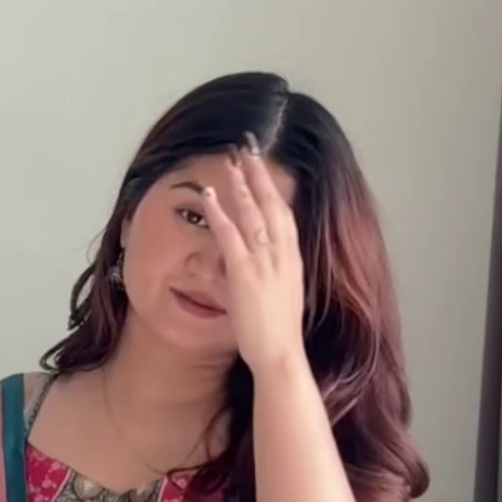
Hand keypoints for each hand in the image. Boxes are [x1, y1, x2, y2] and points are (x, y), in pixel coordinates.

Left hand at [199, 142, 305, 378]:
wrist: (281, 354)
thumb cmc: (277, 334)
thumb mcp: (275, 300)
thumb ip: (258, 280)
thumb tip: (238, 272)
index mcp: (292, 259)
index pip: (284, 215)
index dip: (274, 190)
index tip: (265, 170)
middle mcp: (282, 254)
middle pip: (271, 203)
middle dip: (259, 173)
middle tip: (248, 147)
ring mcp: (264, 261)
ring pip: (252, 212)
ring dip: (240, 183)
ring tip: (231, 159)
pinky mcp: (245, 271)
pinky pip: (230, 234)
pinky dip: (219, 212)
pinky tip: (209, 195)